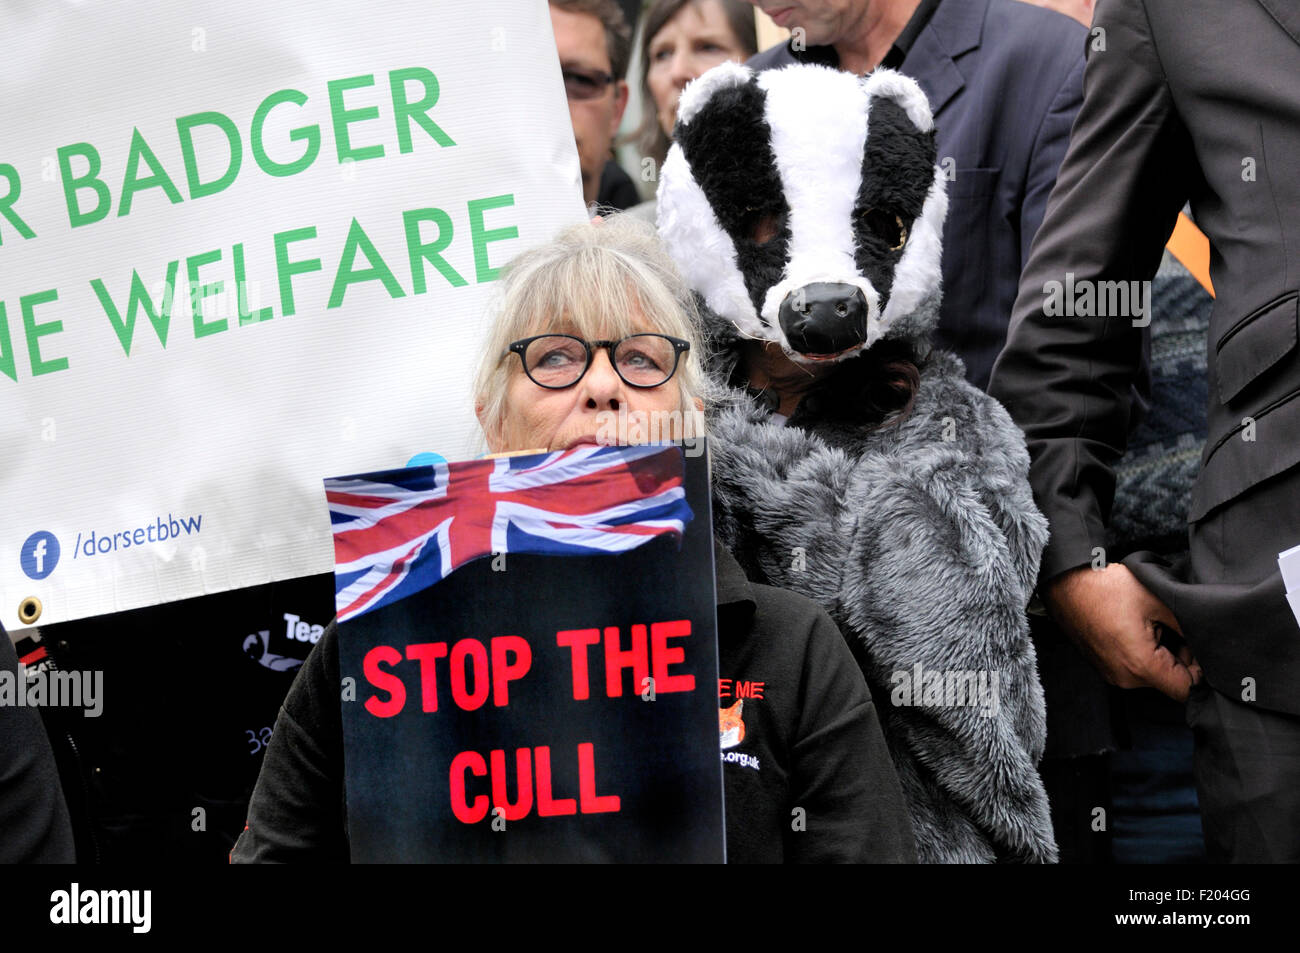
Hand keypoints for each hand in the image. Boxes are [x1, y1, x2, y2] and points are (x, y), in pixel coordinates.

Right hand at [1043, 563, 1202, 701]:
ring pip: (1154, 676)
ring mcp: (1113, 674)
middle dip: (1183, 660)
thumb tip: (1208, 641)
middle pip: (1171, 683)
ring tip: (1157, 625)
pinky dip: (1145, 655)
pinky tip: (1140, 629)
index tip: (1202, 647)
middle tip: (1179, 629)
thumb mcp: (1159, 600)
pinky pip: (1135, 670)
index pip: (1187, 689)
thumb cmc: (1107, 588)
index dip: (1203, 671)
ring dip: (1164, 656)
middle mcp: (1125, 678)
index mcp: (1141, 665)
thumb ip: (1189, 626)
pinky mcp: (1105, 667)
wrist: (1065, 583)